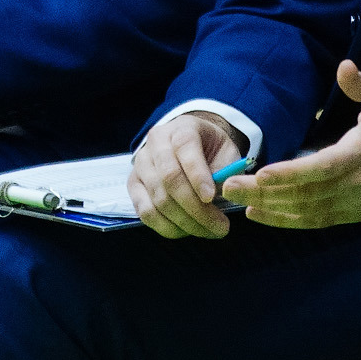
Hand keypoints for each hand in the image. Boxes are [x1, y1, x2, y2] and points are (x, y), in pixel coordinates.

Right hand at [129, 111, 245, 239]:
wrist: (190, 145)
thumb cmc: (212, 150)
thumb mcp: (226, 152)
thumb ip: (225, 172)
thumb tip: (220, 197)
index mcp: (181, 128)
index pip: (185, 148)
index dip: (198, 175)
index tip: (212, 197)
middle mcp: (156, 143)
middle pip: (170, 178)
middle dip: (196, 208)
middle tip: (220, 227)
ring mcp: (141, 164)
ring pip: (158, 199)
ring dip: (185, 222)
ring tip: (208, 231)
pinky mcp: (133, 185)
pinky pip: (145, 212)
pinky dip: (167, 227)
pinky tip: (186, 230)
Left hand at [223, 60, 360, 229]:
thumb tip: (344, 67)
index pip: (319, 169)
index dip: (288, 175)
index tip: (258, 175)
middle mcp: (358, 186)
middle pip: (305, 196)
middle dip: (265, 195)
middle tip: (228, 188)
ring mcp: (358, 204)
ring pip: (309, 214)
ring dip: (273, 212)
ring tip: (239, 205)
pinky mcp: (359, 214)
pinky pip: (319, 222)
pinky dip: (290, 222)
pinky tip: (266, 216)